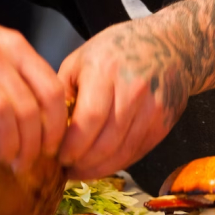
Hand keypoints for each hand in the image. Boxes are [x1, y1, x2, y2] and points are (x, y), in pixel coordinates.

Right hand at [0, 3, 68, 173]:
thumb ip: (22, 74)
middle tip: (30, 162)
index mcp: (16, 48)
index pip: (51, 90)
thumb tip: (43, 116)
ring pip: (1, 114)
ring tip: (8, 161)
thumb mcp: (0, 45)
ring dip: (9, 145)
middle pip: (29, 108)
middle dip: (34, 144)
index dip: (57, 124)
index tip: (54, 145)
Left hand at [57, 18, 194, 178]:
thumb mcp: (80, 59)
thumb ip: (62, 92)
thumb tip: (46, 130)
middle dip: (83, 163)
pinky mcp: (165, 121)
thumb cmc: (117, 50)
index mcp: (105, 70)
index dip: (72, 146)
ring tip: (83, 170)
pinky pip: (139, 151)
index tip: (58, 157)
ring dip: (100, 168)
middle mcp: (133, 89)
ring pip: (123, 152)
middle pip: (106, 142)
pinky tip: (104, 162)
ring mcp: (153, 107)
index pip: (88, 121)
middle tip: (68, 170)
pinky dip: (119, 162)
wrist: (169, 44)